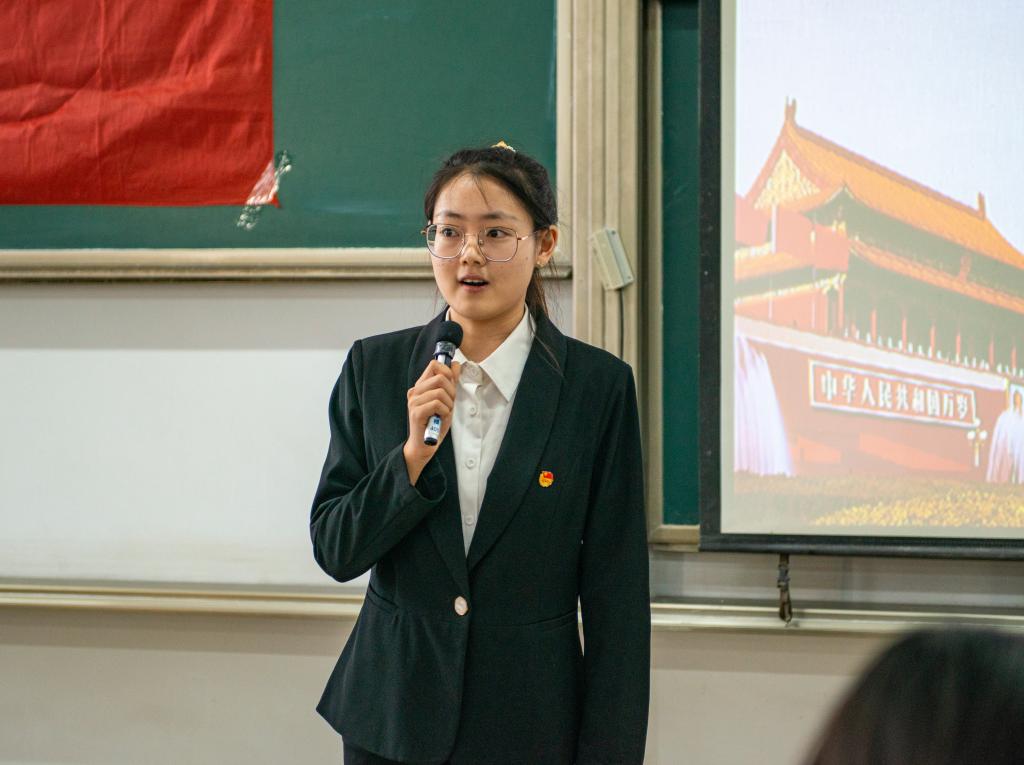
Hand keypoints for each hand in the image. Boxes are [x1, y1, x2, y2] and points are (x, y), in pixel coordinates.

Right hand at [403, 359, 459, 484]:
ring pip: (440, 391)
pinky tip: (440, 419)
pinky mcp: (416, 412)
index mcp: (420, 386)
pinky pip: (437, 403)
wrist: (424, 446)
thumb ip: (450, 383)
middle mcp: (414, 391)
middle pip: (440, 377)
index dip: (447, 372)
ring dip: (449, 404)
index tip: (451, 385)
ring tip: (444, 413)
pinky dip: (445, 412)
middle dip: (451, 391)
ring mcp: (414, 401)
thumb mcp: (447, 400)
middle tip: (449, 404)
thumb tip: (456, 364)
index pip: (434, 365)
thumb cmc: (435, 424)